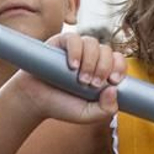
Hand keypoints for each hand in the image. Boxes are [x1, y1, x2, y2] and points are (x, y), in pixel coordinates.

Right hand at [5, 33, 125, 125]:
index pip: (118, 60)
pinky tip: (71, 65)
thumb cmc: (61, 106)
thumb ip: (105, 109)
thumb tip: (114, 90)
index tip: (112, 81)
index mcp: (101, 71)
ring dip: (90, 61)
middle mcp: (90, 57)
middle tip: (91, 84)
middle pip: (107, 50)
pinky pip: (74, 38)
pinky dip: (76, 51)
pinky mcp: (61, 43)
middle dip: (103, 68)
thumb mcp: (87, 115)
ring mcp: (76, 49)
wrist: (34, 101)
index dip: (119, 67)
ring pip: (93, 43)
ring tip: (80, 79)